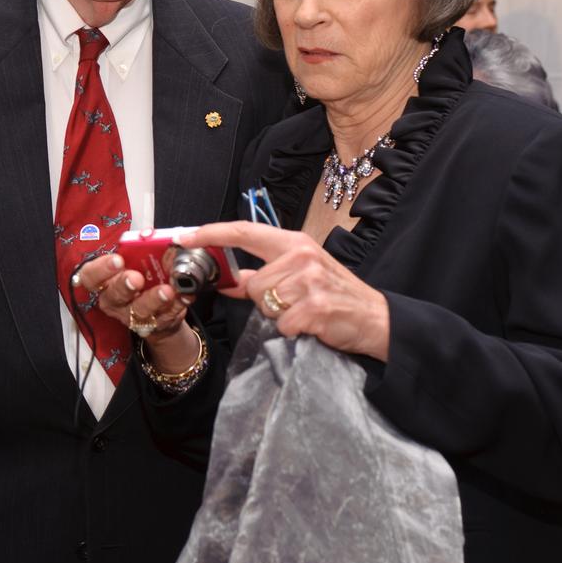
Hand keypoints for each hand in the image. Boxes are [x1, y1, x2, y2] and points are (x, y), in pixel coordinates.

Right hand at [73, 253, 198, 372]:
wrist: (157, 306)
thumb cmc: (142, 276)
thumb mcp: (136, 260)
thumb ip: (139, 247)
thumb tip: (148, 235)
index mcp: (104, 281)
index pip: (91, 276)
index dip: (101, 269)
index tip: (117, 260)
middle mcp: (114, 300)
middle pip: (114, 295)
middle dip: (125, 285)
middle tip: (136, 278)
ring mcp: (132, 315)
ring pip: (139, 310)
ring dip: (154, 299)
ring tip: (167, 290)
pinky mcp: (153, 325)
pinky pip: (164, 316)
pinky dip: (176, 305)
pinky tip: (184, 296)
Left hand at [178, 221, 390, 360]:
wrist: (375, 318)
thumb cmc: (336, 295)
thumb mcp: (302, 274)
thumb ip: (264, 274)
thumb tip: (226, 279)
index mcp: (294, 243)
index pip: (244, 232)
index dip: (211, 233)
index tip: (186, 236)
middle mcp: (300, 256)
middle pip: (252, 282)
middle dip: (264, 299)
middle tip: (292, 302)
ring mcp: (308, 281)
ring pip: (264, 303)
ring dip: (279, 315)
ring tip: (304, 311)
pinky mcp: (314, 308)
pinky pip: (281, 325)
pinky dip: (292, 331)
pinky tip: (311, 325)